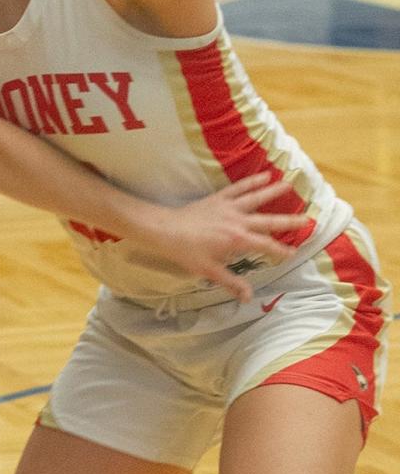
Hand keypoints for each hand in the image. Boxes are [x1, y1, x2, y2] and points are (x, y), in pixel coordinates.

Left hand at [142, 171, 308, 300]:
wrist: (166, 230)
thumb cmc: (187, 252)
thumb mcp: (209, 271)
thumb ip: (231, 282)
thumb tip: (248, 298)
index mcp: (237, 240)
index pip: (265, 245)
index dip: (281, 250)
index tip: (294, 253)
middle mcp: (237, 221)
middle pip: (268, 220)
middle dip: (288, 221)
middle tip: (307, 219)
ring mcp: (229, 207)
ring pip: (256, 198)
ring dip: (274, 191)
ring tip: (290, 185)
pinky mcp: (219, 198)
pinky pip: (239, 188)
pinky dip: (251, 181)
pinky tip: (264, 175)